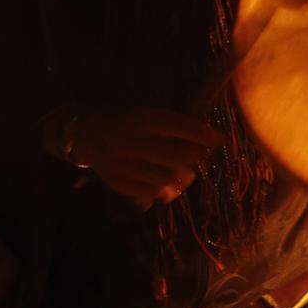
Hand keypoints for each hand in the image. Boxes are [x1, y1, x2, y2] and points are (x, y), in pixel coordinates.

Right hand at [60, 108, 223, 209]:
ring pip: (167, 177)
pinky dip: (166, 189)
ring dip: (184, 176)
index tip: (220, 139)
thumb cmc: (126, 123)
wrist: (88, 137)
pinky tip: (169, 184)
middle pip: (176, 156)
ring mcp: (124, 165)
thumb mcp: (146, 115)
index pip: (178, 126)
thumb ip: (171, 125)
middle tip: (203, 155)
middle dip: (196, 156)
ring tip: (188, 172)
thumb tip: (207, 136)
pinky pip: (152, 192)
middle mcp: (131, 142)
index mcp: (140, 120)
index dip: (202, 134)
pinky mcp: (119, 183)